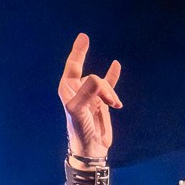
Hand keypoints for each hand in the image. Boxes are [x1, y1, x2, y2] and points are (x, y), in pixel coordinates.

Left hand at [58, 33, 122, 160]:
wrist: (91, 147)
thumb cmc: (80, 130)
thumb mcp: (79, 110)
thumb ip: (87, 92)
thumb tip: (99, 80)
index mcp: (68, 88)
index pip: (73, 65)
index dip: (79, 51)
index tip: (84, 37)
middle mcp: (77, 90)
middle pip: (94, 78)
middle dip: (104, 88)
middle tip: (110, 103)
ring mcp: (90, 95)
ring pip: (103, 84)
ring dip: (110, 92)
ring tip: (115, 105)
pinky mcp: (101, 102)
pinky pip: (109, 84)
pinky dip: (113, 76)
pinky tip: (116, 65)